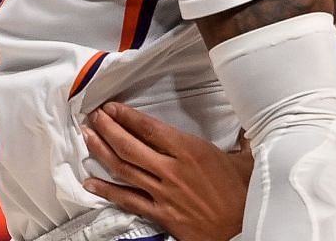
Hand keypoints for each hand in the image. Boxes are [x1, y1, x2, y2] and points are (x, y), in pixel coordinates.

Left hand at [81, 102, 250, 240]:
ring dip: (101, 150)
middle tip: (93, 116)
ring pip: (123, 168)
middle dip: (107, 127)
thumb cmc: (245, 197)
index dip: (125, 115)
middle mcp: (172, 170)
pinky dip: (106, 190)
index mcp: (190, 151)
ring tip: (87, 136)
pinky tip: (90, 182)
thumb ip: (242, 139)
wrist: (244, 232)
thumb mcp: (246, 161)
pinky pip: (127, 200)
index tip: (111, 107)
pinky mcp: (160, 214)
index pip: (148, 127)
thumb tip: (247, 125)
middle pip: (128, 145)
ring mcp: (163, 193)